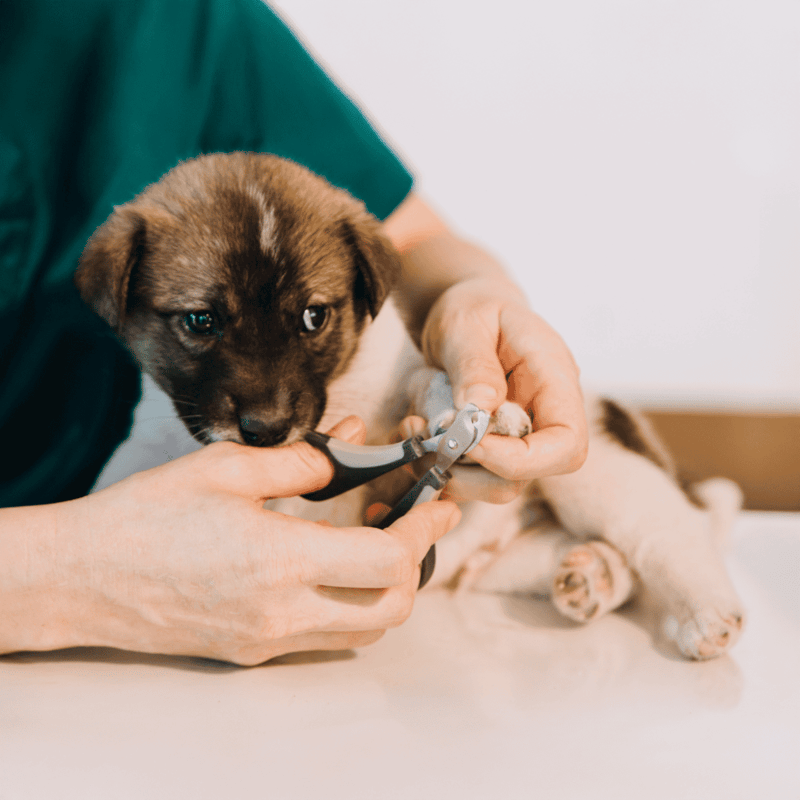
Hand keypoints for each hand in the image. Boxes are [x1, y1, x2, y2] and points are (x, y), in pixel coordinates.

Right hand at [34, 418, 458, 664]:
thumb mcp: (226, 469)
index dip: (423, 533)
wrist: (84, 577)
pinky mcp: (252, 652)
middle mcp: (281, 614)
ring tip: (381, 540)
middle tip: (418, 523)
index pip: (388, 563)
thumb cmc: (148, 516)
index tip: (435, 505)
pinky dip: (347, 603)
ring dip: (386, 587)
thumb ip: (301, 462)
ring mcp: (268, 641)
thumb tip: (349, 448)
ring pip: (362, 629)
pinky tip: (334, 564)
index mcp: (279, 561)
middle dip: (417, 565)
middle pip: (390, 609)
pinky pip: (324, 635)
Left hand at [421, 277, 587, 487]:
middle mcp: (543, 415)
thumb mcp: (466, 323)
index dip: (522, 460)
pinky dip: (436, 463)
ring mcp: (518, 435)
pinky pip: (469, 475)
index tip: (471, 444)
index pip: (567, 445)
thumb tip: (480, 407)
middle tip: (429, 438)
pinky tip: (415, 431)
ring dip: (448, 469)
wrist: (466, 314)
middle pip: (530, 474)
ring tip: (415, 429)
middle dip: (474, 470)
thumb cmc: (474, 309)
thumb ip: (474, 362)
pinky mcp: (492, 447)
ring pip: (495, 485)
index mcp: (554, 380)